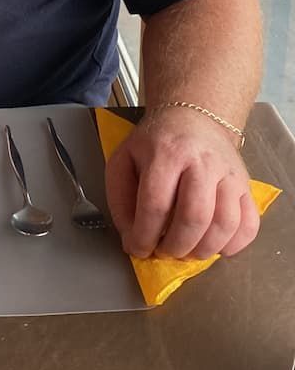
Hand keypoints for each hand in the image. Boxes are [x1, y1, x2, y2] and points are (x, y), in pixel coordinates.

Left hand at [105, 107, 259, 259]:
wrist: (191, 117)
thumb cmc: (155, 143)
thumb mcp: (124, 160)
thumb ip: (121, 200)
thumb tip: (132, 240)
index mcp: (166, 152)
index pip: (156, 204)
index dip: (144, 236)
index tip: (138, 248)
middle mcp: (202, 161)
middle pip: (194, 217)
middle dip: (175, 247)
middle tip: (164, 252)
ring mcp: (229, 173)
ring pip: (225, 223)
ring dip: (203, 250)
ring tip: (187, 251)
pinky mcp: (247, 185)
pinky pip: (249, 224)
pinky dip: (234, 245)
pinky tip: (214, 245)